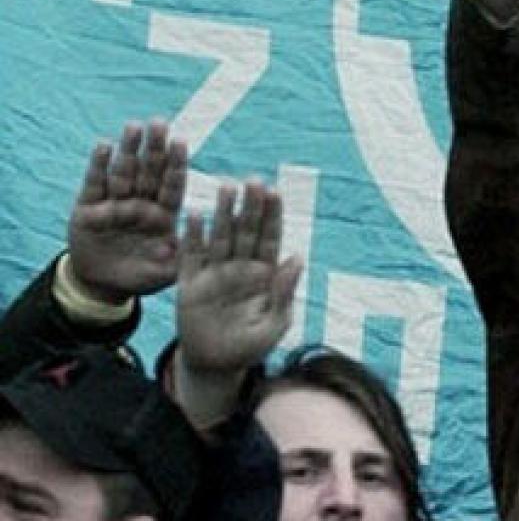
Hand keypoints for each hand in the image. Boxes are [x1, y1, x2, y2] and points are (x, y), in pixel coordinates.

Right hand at [67, 119, 186, 303]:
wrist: (102, 284)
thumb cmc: (139, 275)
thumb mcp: (160, 275)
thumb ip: (170, 263)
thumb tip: (174, 246)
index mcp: (164, 215)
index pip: (173, 185)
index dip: (176, 164)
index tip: (181, 141)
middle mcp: (141, 203)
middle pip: (150, 171)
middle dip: (155, 147)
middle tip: (160, 122)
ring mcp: (115, 203)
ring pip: (124, 172)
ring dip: (129, 149)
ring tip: (134, 126)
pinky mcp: (88, 208)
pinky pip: (95, 184)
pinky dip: (98, 165)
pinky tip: (104, 145)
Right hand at [176, 179, 302, 375]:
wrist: (216, 366)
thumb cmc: (251, 345)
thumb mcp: (274, 324)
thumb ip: (284, 293)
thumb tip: (298, 258)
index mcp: (265, 274)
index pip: (270, 239)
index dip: (273, 216)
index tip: (275, 192)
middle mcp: (240, 267)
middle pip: (246, 231)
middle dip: (250, 207)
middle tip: (253, 181)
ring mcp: (214, 273)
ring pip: (220, 237)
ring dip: (223, 213)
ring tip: (226, 187)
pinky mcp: (190, 284)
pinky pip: (191, 257)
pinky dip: (192, 237)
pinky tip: (195, 215)